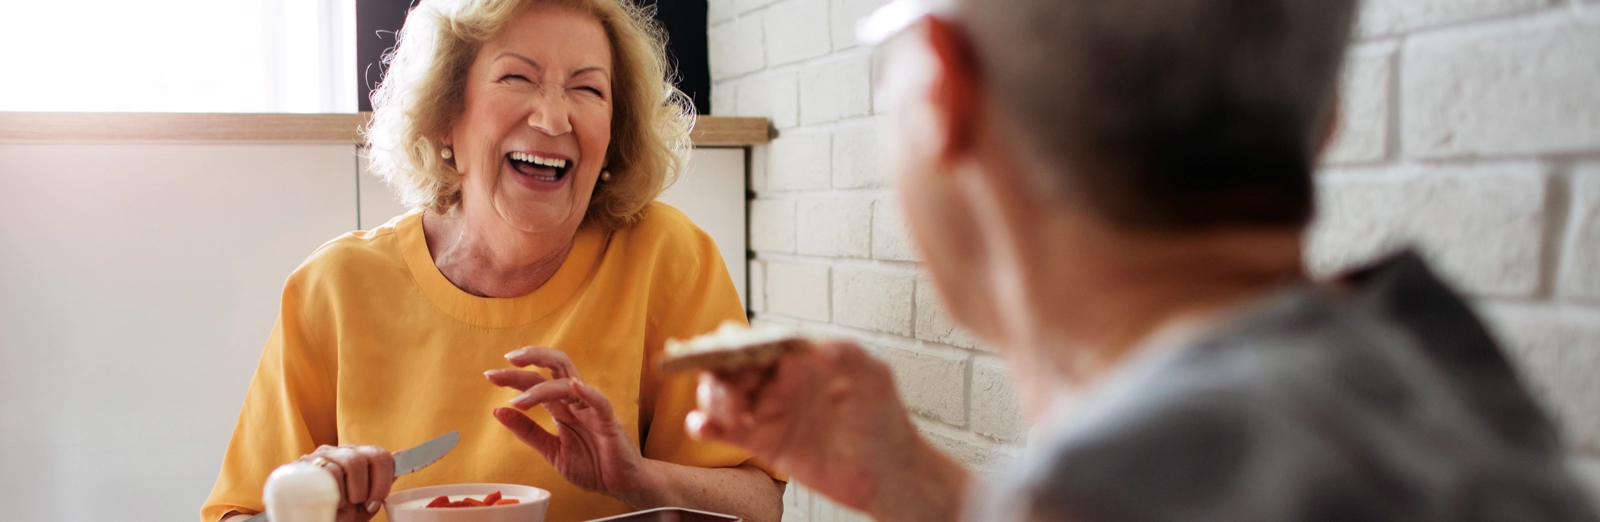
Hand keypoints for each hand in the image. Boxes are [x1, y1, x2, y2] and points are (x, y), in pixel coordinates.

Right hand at [293, 444, 394, 521]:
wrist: (313, 520)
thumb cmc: (341, 513)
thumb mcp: (366, 500)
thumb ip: (383, 480)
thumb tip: (404, 454)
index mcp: (358, 457)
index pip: (381, 455)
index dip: (383, 481)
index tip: (375, 502)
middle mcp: (339, 452)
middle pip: (364, 458)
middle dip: (367, 488)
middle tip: (358, 504)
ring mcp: (319, 456)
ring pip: (348, 463)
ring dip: (350, 492)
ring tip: (341, 504)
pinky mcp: (301, 466)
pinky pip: (327, 471)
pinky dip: (333, 492)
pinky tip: (329, 502)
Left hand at [486, 347, 654, 504]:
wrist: (620, 484)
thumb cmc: (592, 465)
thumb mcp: (551, 450)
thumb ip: (528, 431)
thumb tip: (497, 411)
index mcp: (562, 407)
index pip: (536, 382)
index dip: (514, 377)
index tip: (490, 376)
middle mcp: (575, 402)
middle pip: (555, 367)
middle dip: (531, 359)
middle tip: (507, 361)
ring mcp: (592, 409)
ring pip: (570, 382)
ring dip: (542, 387)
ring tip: (520, 400)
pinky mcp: (609, 422)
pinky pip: (599, 402)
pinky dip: (587, 392)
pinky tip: (573, 386)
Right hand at [684, 340, 935, 513]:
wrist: (888, 473)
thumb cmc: (884, 420)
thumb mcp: (874, 379)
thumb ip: (848, 356)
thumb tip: (818, 346)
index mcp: (799, 357)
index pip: (755, 340)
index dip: (734, 343)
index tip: (727, 354)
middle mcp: (779, 380)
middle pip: (729, 364)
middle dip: (717, 371)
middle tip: (730, 393)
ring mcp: (769, 410)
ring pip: (720, 395)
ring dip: (712, 398)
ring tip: (732, 415)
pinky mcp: (764, 442)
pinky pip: (724, 431)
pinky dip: (704, 426)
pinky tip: (701, 427)